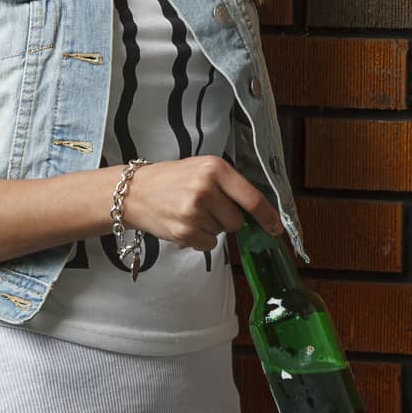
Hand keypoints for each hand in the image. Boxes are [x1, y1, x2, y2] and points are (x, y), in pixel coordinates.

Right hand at [118, 156, 285, 252]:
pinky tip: (184, 223)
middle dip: (227, 219)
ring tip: (189, 211)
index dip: (268, 216)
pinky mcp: (184, 232)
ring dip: (211, 227)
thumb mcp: (202, 169)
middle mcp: (206, 188)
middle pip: (237, 221)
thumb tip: (258, 212)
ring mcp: (194, 212)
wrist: (134, 192)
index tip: (276, 228)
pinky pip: (208, 244)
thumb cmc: (171, 179)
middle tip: (206, 207)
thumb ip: (228, 186)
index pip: (252, 198)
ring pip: (222, 232)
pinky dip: (200, 238)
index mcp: (215, 168)